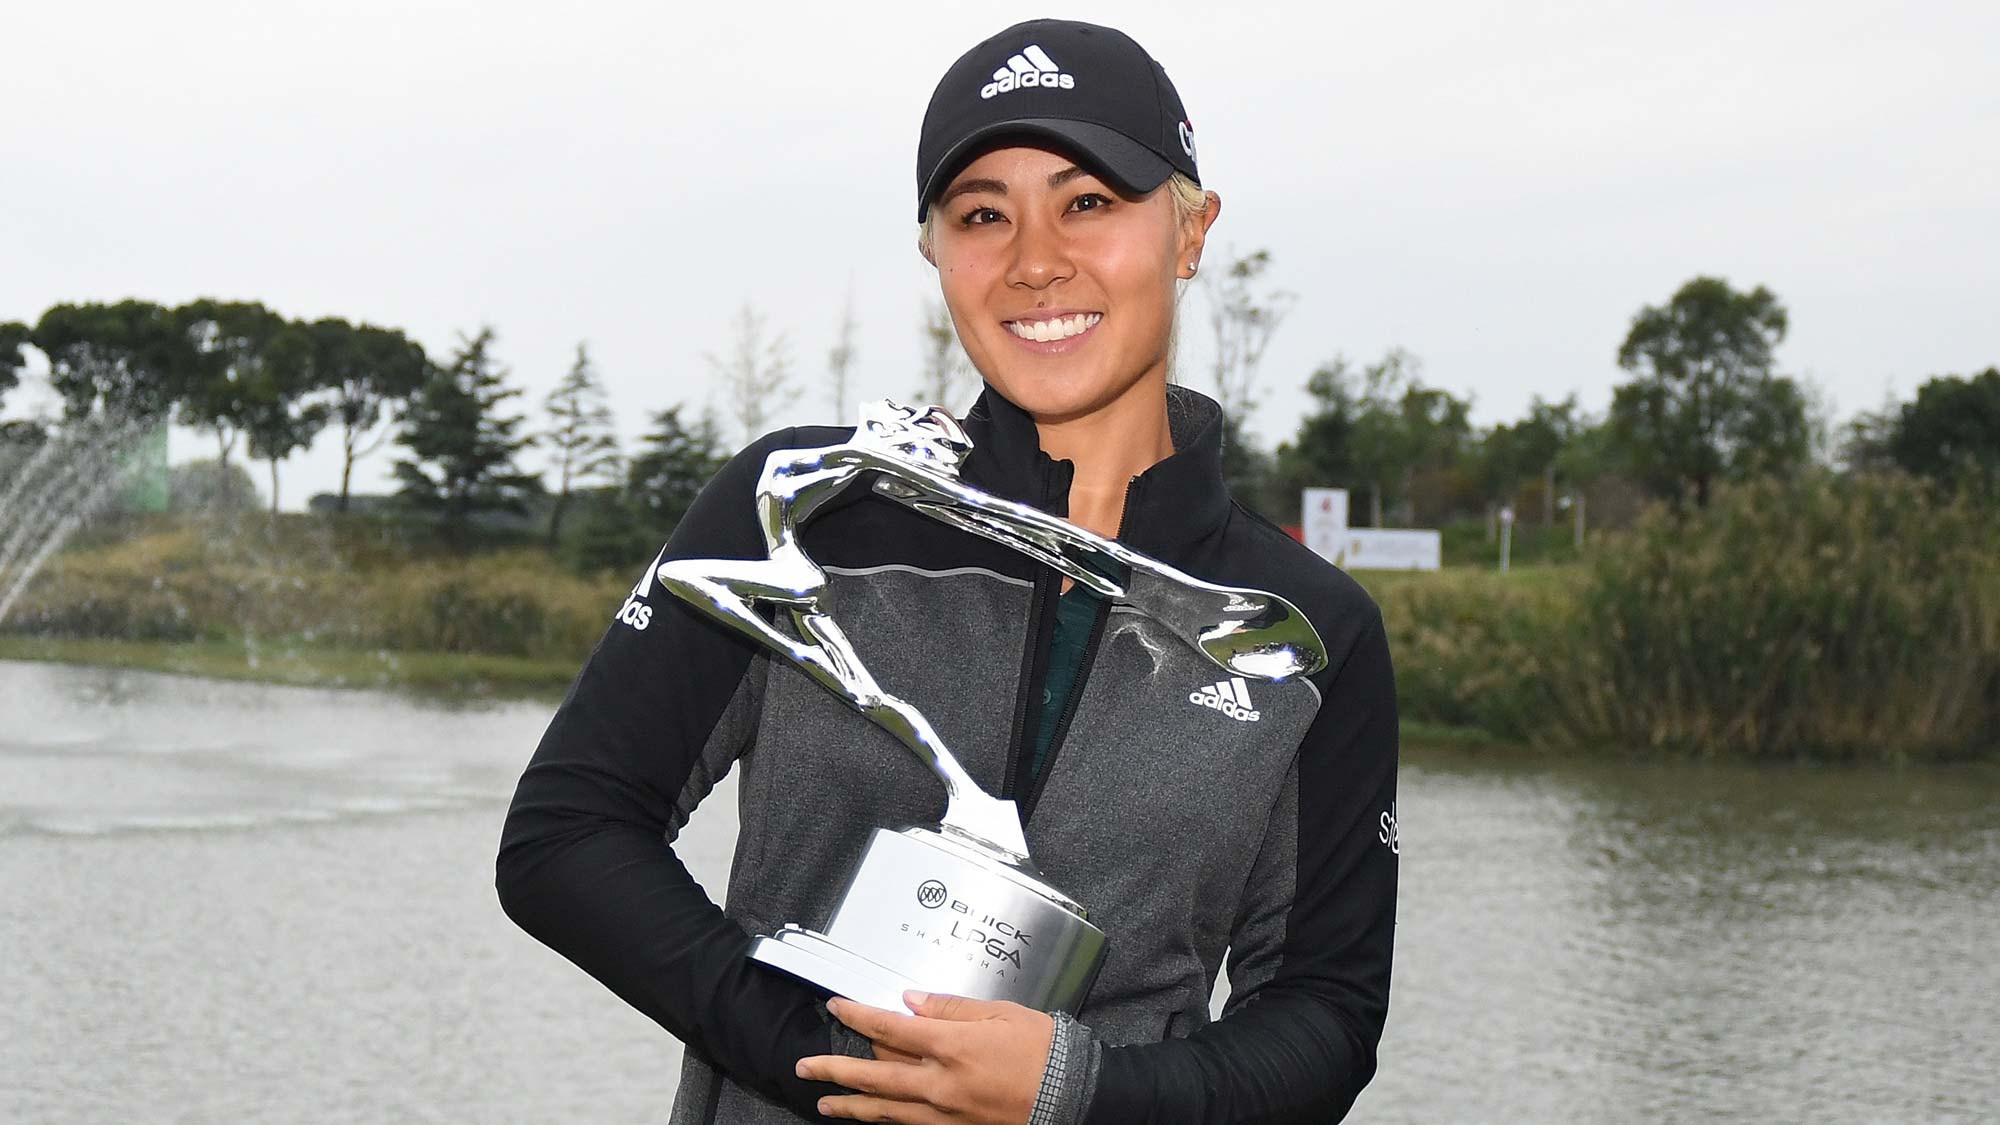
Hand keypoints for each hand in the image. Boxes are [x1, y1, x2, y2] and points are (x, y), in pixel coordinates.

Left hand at [796, 990, 1053, 1122]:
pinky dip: (885, 1123)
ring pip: (885, 1111)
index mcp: (952, 1046)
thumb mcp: (1002, 1014)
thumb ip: (952, 1008)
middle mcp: (941, 1084)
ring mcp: (946, 1115)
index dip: (858, 1016)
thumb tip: (911, 1002)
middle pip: (875, 1076)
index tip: (836, 1007)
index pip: (890, 1028)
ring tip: (824, 1102)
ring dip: (851, 1105)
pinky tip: (869, 1119)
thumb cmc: (1044, 1050)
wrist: (1075, 1097)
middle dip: (835, 1070)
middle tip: (804, 1067)